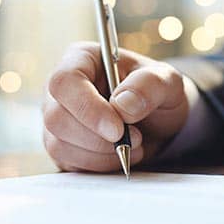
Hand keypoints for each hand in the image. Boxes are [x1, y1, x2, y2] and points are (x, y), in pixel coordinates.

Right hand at [42, 42, 188, 171]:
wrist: (160, 120)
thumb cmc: (158, 92)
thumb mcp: (168, 81)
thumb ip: (150, 85)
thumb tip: (122, 104)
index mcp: (82, 59)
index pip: (65, 82)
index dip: (87, 108)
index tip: (117, 129)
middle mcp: (63, 88)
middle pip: (56, 117)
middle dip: (97, 137)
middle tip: (135, 138)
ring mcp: (58, 117)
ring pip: (59, 144)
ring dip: (100, 153)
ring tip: (134, 145)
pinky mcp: (61, 144)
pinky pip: (67, 161)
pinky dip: (98, 165)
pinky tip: (120, 155)